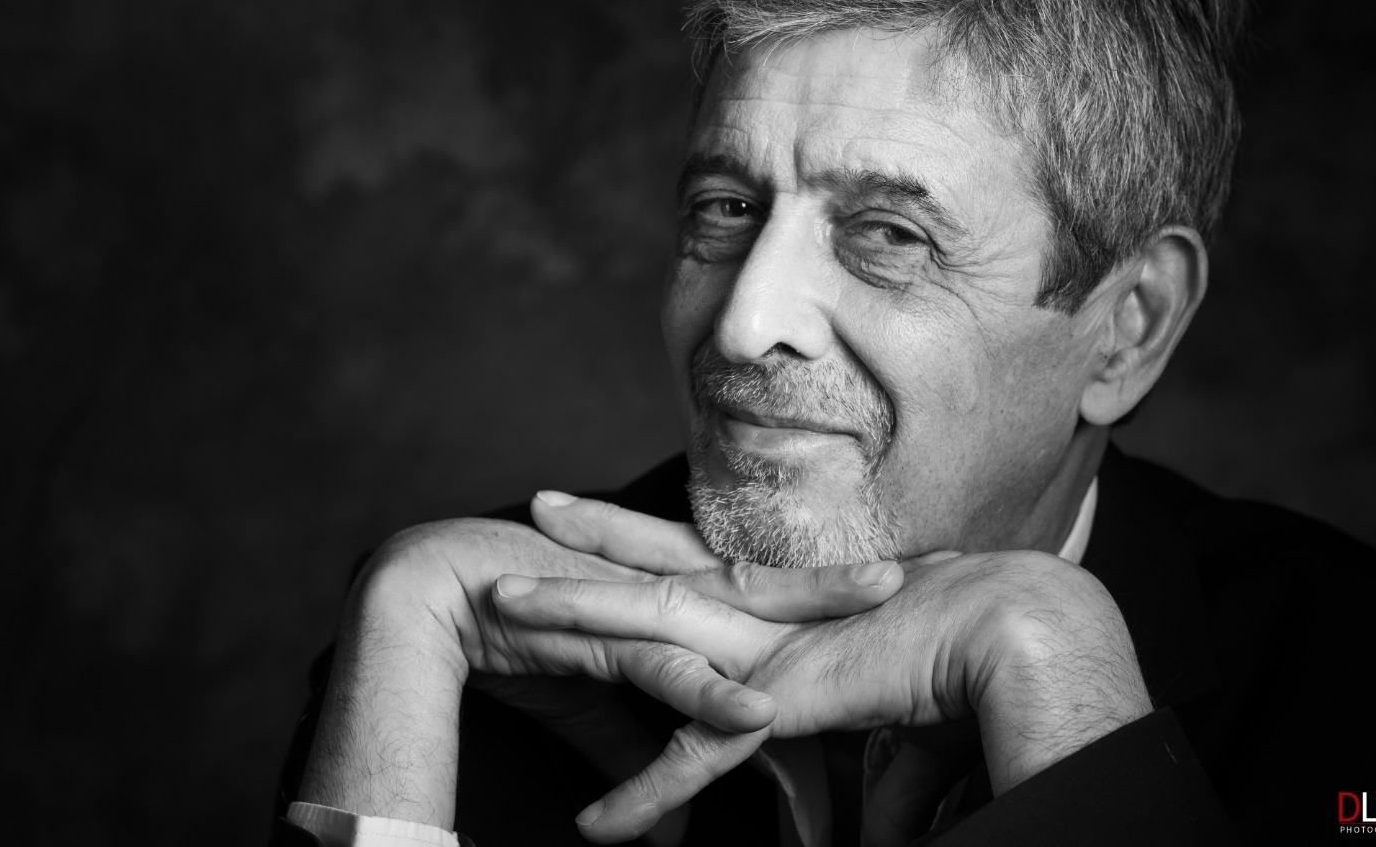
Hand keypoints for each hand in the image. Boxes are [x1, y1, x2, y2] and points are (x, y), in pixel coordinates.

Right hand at [296, 496, 905, 833]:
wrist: (439, 593)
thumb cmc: (524, 636)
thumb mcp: (597, 700)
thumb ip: (641, 747)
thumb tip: (673, 814)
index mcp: (673, 596)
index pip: (765, 589)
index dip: (827, 589)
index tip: (896, 581)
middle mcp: (668, 591)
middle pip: (776, 582)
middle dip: (850, 576)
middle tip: (936, 563)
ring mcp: (639, 608)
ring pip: (739, 605)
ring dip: (811, 605)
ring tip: (888, 598)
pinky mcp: (598, 638)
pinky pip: (663, 672)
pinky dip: (710, 695)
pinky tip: (761, 712)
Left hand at [497, 505, 1152, 843]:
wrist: (1013, 634)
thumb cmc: (968, 653)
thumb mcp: (893, 705)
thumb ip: (863, 759)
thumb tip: (871, 830)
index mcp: (790, 600)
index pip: (707, 555)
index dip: (659, 533)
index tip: (619, 517)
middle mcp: (766, 610)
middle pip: (660, 559)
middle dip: (597, 534)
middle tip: (540, 506)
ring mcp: (763, 647)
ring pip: (645, 621)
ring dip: (570, 611)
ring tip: (502, 600)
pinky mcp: (777, 700)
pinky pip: (696, 758)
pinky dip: (645, 797)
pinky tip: (592, 830)